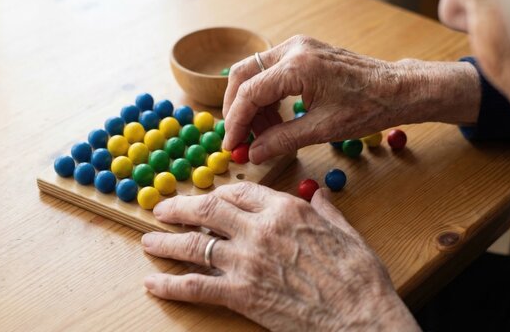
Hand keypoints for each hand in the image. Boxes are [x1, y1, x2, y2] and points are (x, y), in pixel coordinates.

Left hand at [141, 182, 419, 330]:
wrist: (360, 317)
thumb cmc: (359, 278)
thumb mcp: (347, 233)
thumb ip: (326, 211)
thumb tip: (319, 194)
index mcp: (286, 210)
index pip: (239, 191)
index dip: (217, 193)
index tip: (206, 197)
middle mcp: (260, 229)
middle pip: (208, 210)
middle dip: (179, 208)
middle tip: (162, 210)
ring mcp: (247, 261)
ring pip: (194, 244)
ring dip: (166, 241)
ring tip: (148, 241)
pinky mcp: (241, 294)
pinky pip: (195, 286)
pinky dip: (170, 284)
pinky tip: (154, 283)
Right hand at [222, 35, 480, 162]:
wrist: (397, 90)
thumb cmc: (368, 107)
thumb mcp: (322, 130)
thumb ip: (282, 140)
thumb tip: (252, 153)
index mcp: (297, 66)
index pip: (248, 93)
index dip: (235, 122)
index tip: (231, 145)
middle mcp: (293, 49)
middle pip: (242, 75)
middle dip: (237, 109)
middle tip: (241, 138)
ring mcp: (298, 47)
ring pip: (254, 72)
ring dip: (252, 104)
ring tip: (264, 134)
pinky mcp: (303, 52)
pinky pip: (270, 71)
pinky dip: (266, 95)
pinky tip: (277, 119)